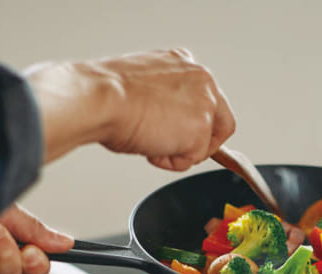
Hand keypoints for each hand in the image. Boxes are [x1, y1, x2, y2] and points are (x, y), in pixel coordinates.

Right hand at [26, 48, 235, 170]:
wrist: (100, 98)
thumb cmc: (106, 93)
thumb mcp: (141, 87)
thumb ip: (163, 100)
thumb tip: (163, 122)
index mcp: (184, 63)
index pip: (205, 97)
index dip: (193, 121)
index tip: (182, 134)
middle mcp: (201, 79)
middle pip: (221, 121)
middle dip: (200, 142)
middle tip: (176, 150)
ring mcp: (205, 104)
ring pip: (207, 143)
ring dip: (181, 152)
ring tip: (151, 144)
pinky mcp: (201, 129)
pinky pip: (191, 159)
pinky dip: (170, 162)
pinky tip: (149, 149)